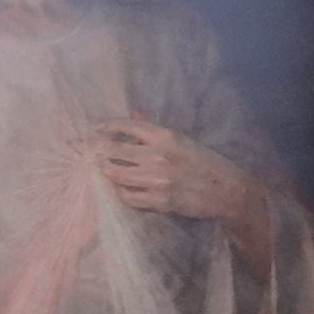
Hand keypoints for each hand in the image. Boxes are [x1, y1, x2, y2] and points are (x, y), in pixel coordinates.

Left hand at [94, 117, 271, 272]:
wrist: (229, 191)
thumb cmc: (205, 163)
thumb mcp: (183, 140)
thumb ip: (155, 129)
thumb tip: (134, 113)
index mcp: (167, 136)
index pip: (127, 125)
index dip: (104, 126)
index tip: (91, 128)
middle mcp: (159, 156)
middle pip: (112, 150)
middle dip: (94, 150)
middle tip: (83, 150)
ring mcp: (158, 179)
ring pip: (115, 174)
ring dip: (105, 171)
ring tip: (102, 169)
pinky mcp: (159, 201)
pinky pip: (126, 197)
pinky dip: (120, 192)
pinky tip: (121, 189)